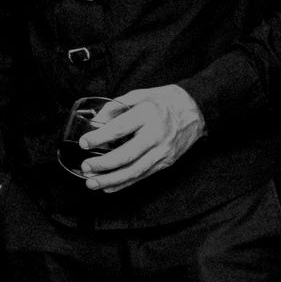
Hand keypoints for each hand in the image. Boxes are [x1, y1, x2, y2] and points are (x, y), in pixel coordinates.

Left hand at [78, 85, 204, 193]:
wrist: (196, 109)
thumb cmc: (164, 101)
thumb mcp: (140, 94)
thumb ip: (116, 106)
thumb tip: (95, 121)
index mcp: (148, 114)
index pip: (119, 129)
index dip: (99, 138)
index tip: (84, 143)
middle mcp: (156, 134)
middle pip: (126, 155)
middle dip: (103, 164)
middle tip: (86, 166)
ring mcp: (163, 151)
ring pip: (134, 171)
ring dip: (110, 180)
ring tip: (91, 183)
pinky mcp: (166, 162)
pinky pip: (142, 176)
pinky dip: (123, 183)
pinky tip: (108, 186)